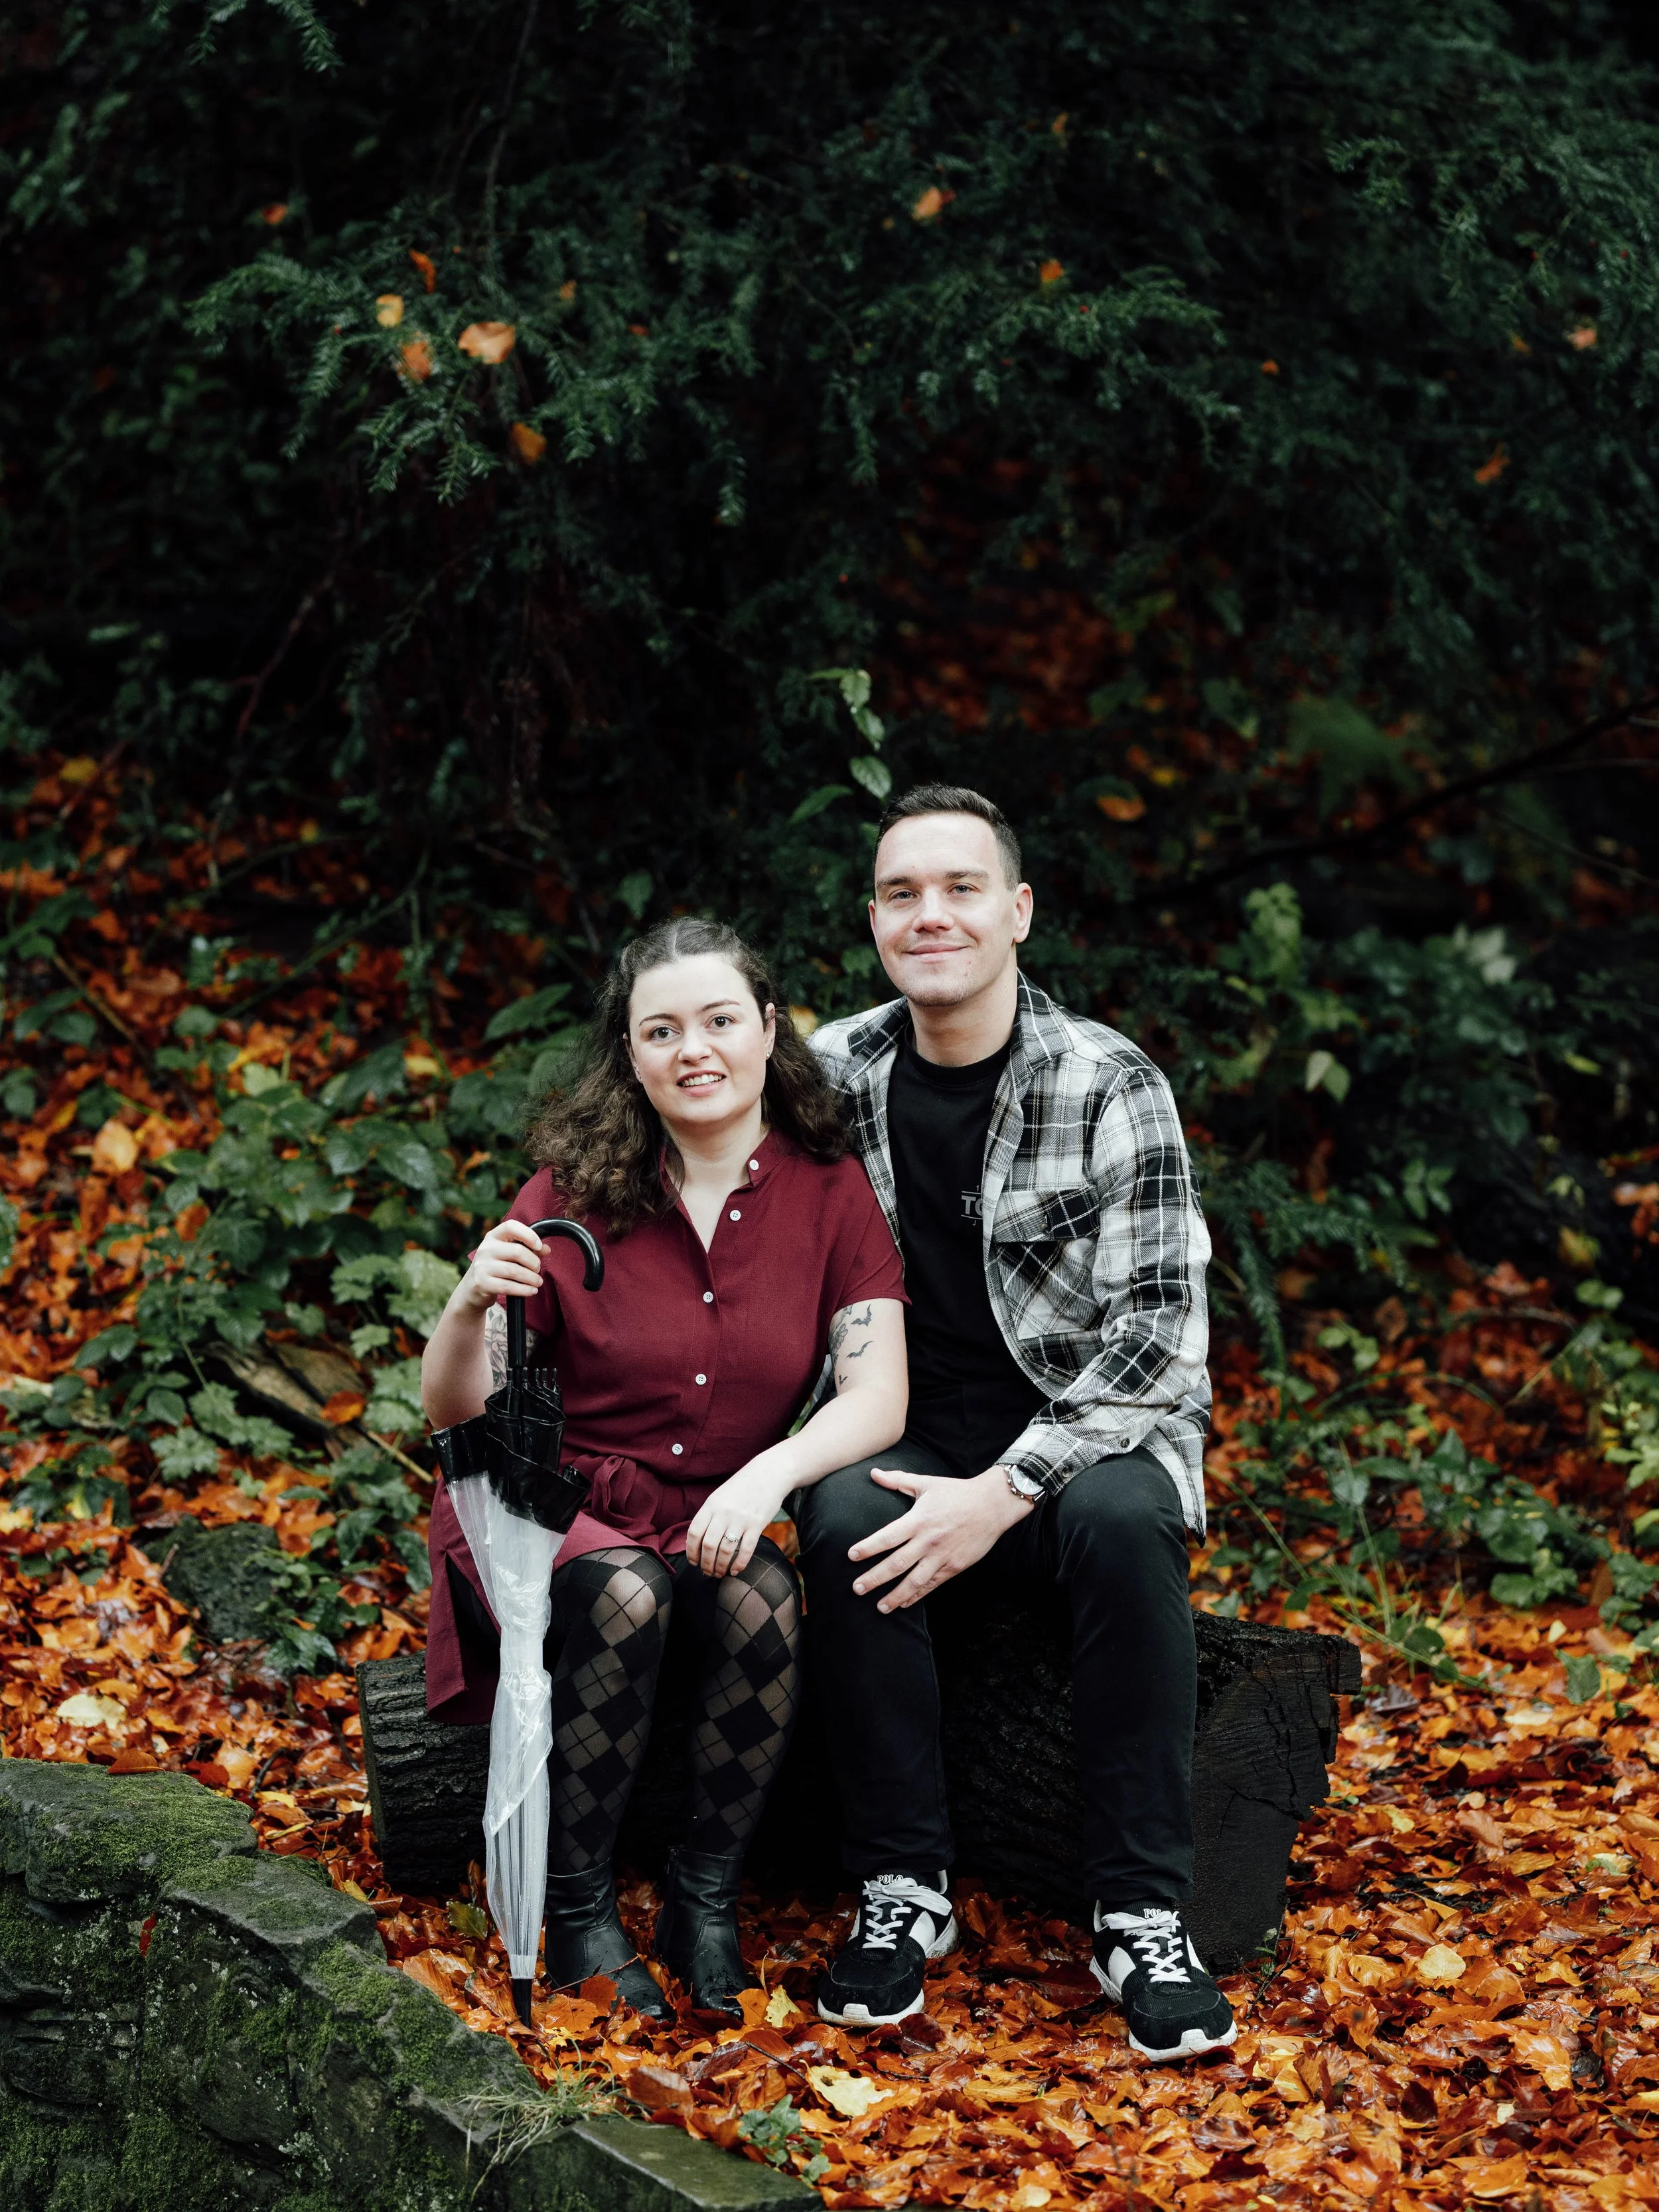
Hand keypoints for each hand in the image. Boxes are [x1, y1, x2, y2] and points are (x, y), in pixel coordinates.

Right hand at [460, 1217, 544, 1312]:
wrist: (472, 1288)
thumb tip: (547, 1249)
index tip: (539, 1246)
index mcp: (493, 1236)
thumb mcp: (508, 1254)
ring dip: (531, 1278)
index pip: (510, 1226)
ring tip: (538, 1281)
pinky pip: (508, 1286)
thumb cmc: (496, 1267)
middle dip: (533, 1262)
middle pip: (517, 1251)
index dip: (528, 1234)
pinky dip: (524, 1290)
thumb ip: (528, 1249)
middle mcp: (486, 1249)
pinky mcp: (482, 1283)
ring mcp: (482, 1266)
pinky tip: (532, 1290)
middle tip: (538, 1269)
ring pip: (514, 1271)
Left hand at [684, 1466, 790, 1578]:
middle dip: (705, 1564)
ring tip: (719, 1573)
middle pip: (708, 1545)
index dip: (691, 1551)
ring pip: (725, 1550)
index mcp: (711, 1504)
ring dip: (720, 1567)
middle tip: (707, 1572)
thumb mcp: (720, 1496)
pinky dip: (739, 1564)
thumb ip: (709, 1515)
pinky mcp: (757, 1524)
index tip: (693, 1562)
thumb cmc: (742, 1487)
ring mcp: (741, 1519)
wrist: (769, 1473)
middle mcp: (724, 1512)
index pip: (694, 1533)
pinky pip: (746, 1550)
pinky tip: (735, 1571)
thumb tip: (697, 1540)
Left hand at [849, 1467, 1033, 1610]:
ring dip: (895, 1596)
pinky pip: (932, 1585)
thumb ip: (898, 1480)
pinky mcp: (954, 1567)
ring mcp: (941, 1557)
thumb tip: (873, 1473)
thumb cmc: (957, 1492)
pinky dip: (917, 1596)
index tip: (851, 1556)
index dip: (868, 1548)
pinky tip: (904, 1604)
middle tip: (856, 1589)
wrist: (992, 1505)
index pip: (888, 1537)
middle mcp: (928, 1541)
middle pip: (896, 1564)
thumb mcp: (927, 1483)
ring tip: (879, 1607)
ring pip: (914, 1582)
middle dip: (875, 1578)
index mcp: (919, 1520)